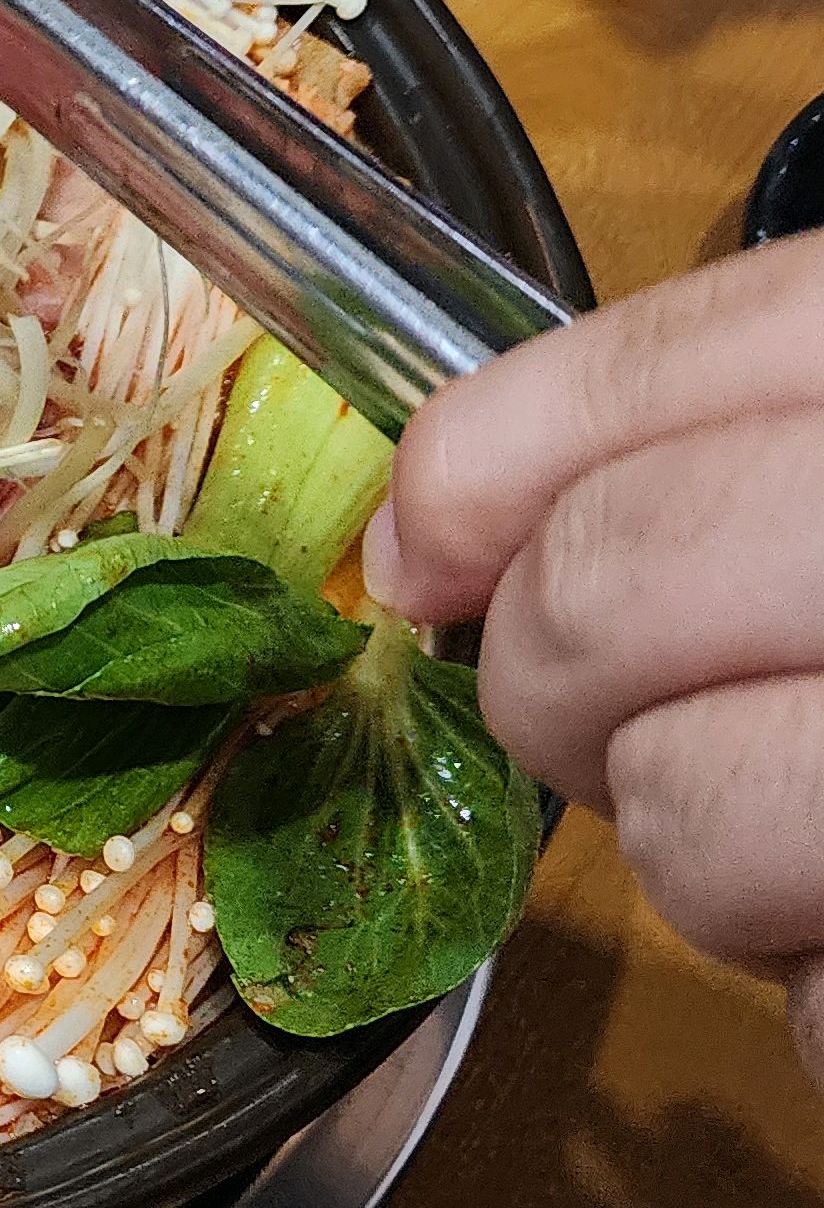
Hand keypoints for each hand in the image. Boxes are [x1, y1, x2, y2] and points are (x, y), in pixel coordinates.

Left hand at [366, 232, 823, 1070]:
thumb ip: (749, 453)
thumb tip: (431, 537)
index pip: (696, 352)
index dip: (498, 454)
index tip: (424, 546)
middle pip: (627, 583)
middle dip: (552, 673)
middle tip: (599, 711)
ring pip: (692, 811)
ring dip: (705, 855)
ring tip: (821, 833)